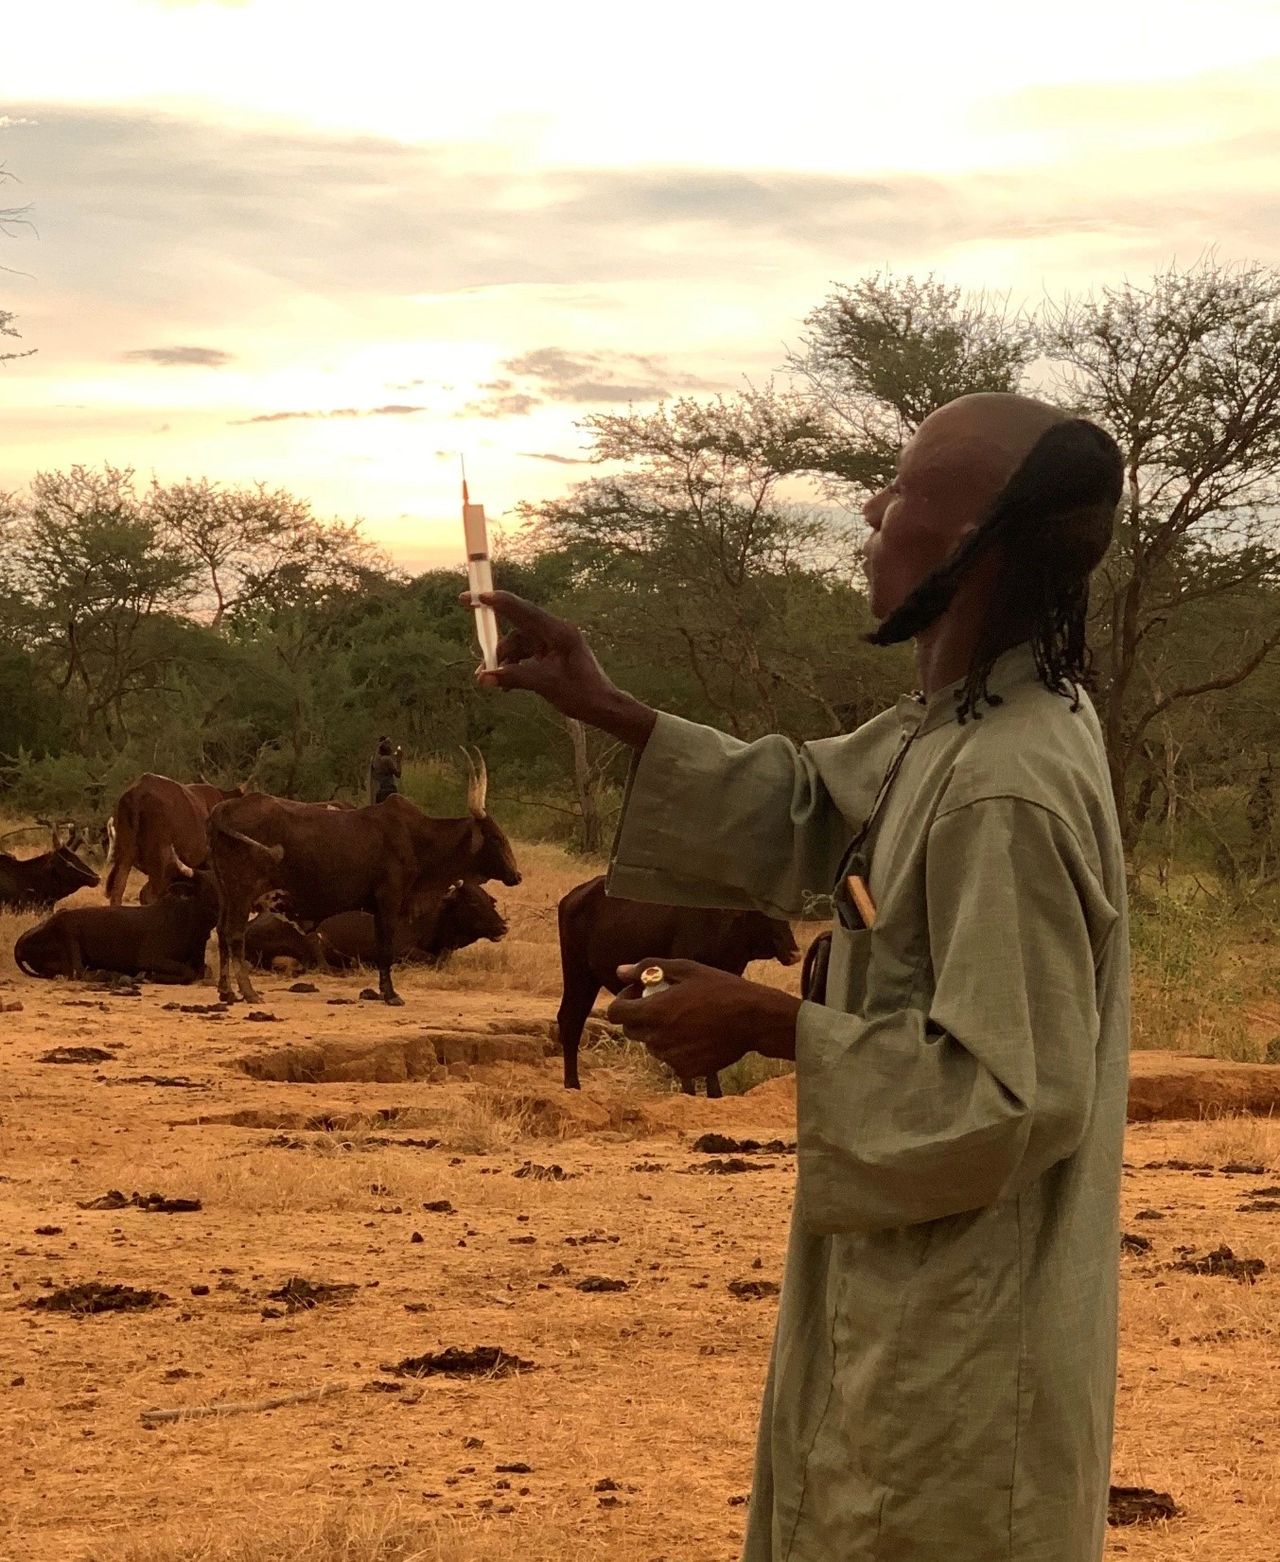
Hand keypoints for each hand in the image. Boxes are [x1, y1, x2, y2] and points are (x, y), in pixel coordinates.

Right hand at [460, 590, 656, 748]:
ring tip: (490, 680)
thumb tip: (483, 678)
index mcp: (558, 631)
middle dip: (496, 645)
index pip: (522, 610)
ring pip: (519, 645)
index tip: (475, 597)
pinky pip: (526, 655)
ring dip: (504, 661)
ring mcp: (553, 644)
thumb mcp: (544, 684)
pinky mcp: (552, 655)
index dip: (497, 602)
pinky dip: (514, 667)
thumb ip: (513, 677)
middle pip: (517, 629)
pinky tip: (504, 685)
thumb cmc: (581, 693)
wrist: (602, 706)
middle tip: (479, 656)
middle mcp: (555, 632)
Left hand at [606, 959, 799, 1079]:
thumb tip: (620, 970)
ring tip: (685, 1019)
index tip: (638, 995)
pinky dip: (678, 1048)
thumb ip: (649, 968)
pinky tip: (698, 1034)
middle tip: (662, 1004)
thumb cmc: (721, 988)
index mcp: (655, 1011)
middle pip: (631, 1031)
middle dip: (639, 1017)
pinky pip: (671, 1059)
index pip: (616, 1014)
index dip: (622, 1002)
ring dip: (660, 1033)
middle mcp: (659, 1038)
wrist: (754, 1019)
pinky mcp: (686, 1070)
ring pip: (652, 1046)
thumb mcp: (686, 969)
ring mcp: (672, 1057)